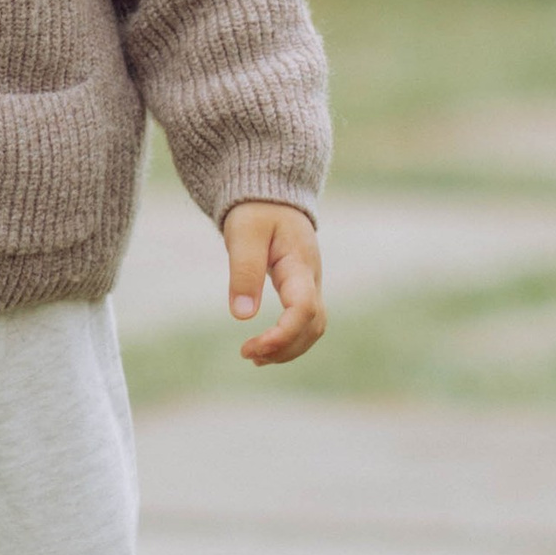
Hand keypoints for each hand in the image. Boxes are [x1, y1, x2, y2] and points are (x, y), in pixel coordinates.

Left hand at [222, 201, 323, 365]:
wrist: (271, 198)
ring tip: (253, 356)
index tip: (253, 346)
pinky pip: (305, 322)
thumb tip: (242, 315)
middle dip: (284, 347)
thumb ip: (244, 271)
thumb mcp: (244, 235)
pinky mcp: (303, 289)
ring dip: (287, 348)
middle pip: (313, 325)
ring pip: (313, 328)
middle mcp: (312, 278)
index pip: (304, 308)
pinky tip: (264, 347)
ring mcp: (311, 285)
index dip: (283, 334)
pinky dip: (288, 340)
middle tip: (247, 354)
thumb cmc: (257, 211)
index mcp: (299, 264)